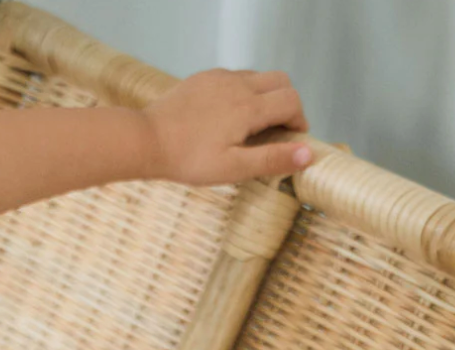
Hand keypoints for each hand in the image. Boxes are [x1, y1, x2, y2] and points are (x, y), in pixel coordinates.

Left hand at [142, 69, 310, 185]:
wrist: (145, 140)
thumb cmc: (187, 159)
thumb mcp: (233, 168)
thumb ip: (272, 159)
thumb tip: (309, 154)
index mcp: (249, 107)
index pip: (291, 102)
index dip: (299, 121)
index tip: (292, 140)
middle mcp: (237, 85)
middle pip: (280, 81)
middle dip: (287, 103)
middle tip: (277, 130)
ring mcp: (218, 78)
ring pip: (257, 77)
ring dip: (264, 97)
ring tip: (251, 127)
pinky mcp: (202, 78)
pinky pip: (233, 77)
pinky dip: (242, 92)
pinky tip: (226, 116)